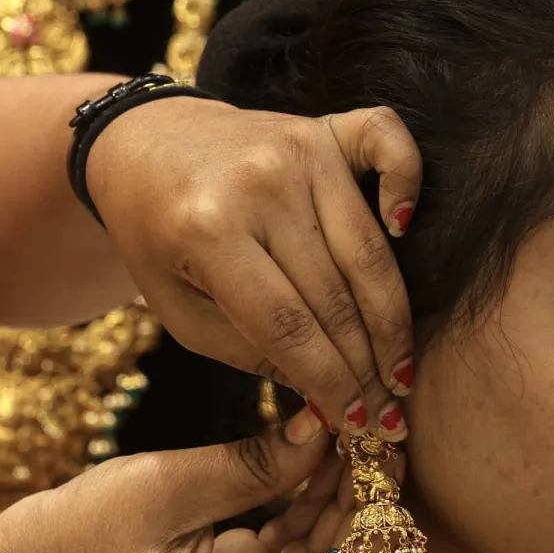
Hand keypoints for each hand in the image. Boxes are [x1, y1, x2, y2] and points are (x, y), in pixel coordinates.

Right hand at [0, 410, 377, 552]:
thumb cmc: (80, 533)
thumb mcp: (168, 488)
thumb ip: (253, 466)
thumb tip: (326, 427)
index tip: (391, 495)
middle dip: (361, 514)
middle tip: (386, 447)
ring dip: (339, 501)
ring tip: (364, 439)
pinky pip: (288, 546)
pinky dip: (307, 503)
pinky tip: (329, 452)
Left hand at [86, 97, 421, 440]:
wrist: (145, 145)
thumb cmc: (160, 239)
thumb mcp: (179, 309)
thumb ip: (248, 353)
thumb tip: (327, 402)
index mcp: (208, 231)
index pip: (287, 326)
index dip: (328, 382)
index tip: (353, 424)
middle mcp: (260, 185)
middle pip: (335, 295)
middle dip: (366, 367)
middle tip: (387, 416)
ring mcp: (298, 151)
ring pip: (368, 249)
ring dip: (393, 320)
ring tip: (401, 372)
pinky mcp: (324, 129)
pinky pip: (387, 141)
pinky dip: (408, 181)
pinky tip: (403, 231)